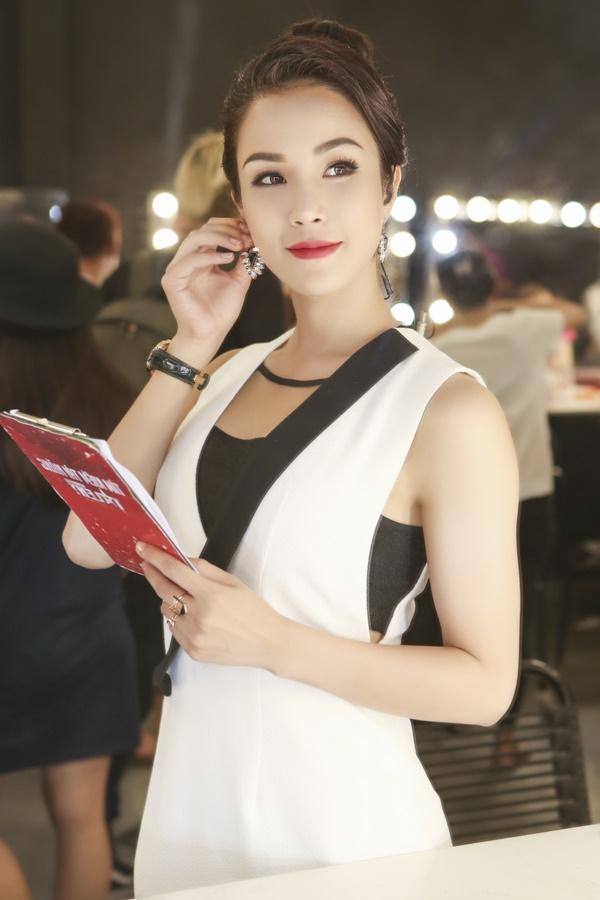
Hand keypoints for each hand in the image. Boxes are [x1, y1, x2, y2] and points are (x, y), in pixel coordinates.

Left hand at [136, 542, 285, 671]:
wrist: (268, 643)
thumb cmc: (254, 611)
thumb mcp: (234, 583)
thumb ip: (205, 569)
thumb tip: (182, 559)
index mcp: (210, 595)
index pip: (174, 571)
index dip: (156, 558)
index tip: (143, 549)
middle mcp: (199, 617)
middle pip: (164, 590)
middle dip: (153, 574)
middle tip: (148, 564)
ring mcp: (194, 637)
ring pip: (167, 611)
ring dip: (170, 600)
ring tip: (188, 598)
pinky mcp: (192, 651)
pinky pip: (174, 629)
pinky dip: (178, 619)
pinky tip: (194, 617)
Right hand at [161, 217, 254, 342]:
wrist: (210, 335)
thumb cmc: (221, 311)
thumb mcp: (238, 281)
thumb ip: (244, 261)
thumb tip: (254, 241)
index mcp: (200, 258)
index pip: (210, 230)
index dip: (229, 226)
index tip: (249, 232)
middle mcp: (186, 260)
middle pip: (202, 229)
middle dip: (226, 229)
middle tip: (246, 237)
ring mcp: (177, 269)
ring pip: (194, 238)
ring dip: (219, 238)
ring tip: (239, 245)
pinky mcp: (172, 280)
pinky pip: (190, 260)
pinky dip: (210, 255)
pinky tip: (228, 258)